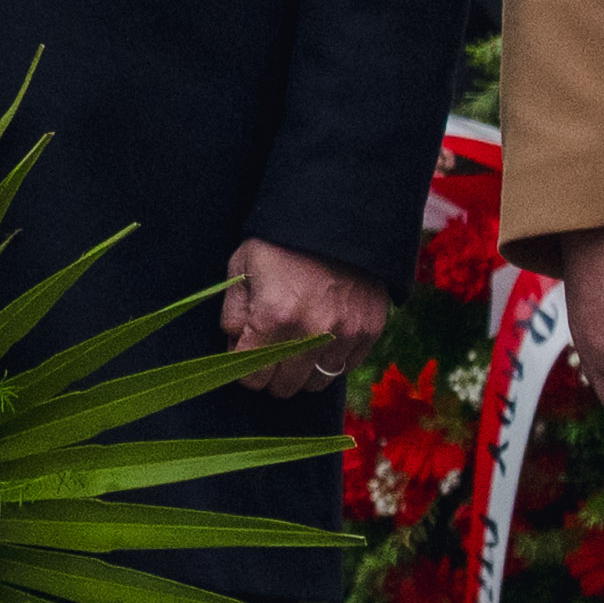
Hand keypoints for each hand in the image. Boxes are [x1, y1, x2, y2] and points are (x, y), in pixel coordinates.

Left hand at [218, 240, 388, 394]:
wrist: (337, 216)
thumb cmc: (281, 241)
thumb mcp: (243, 267)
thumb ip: (234, 312)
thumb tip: (235, 345)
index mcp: (274, 317)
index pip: (252, 377)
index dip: (244, 369)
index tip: (248, 355)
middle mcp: (311, 332)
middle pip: (284, 386)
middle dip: (271, 374)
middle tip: (270, 354)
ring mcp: (345, 334)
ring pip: (316, 382)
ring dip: (303, 371)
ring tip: (298, 347)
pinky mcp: (369, 329)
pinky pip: (346, 366)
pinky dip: (332, 358)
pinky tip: (323, 337)